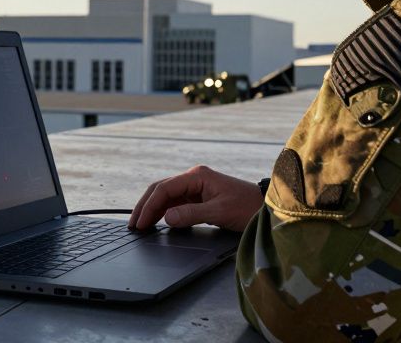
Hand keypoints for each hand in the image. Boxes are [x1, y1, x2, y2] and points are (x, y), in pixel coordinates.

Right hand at [128, 165, 263, 231]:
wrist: (266, 207)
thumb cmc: (247, 206)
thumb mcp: (219, 212)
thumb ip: (191, 214)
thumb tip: (166, 218)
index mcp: (197, 176)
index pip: (164, 189)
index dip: (150, 206)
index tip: (141, 223)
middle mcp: (194, 178)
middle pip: (161, 189)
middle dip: (145, 206)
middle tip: (134, 225)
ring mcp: (196, 187)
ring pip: (166, 196)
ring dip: (153, 209)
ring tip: (141, 225)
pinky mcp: (199, 197)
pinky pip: (176, 203)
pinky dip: (164, 212)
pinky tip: (157, 222)